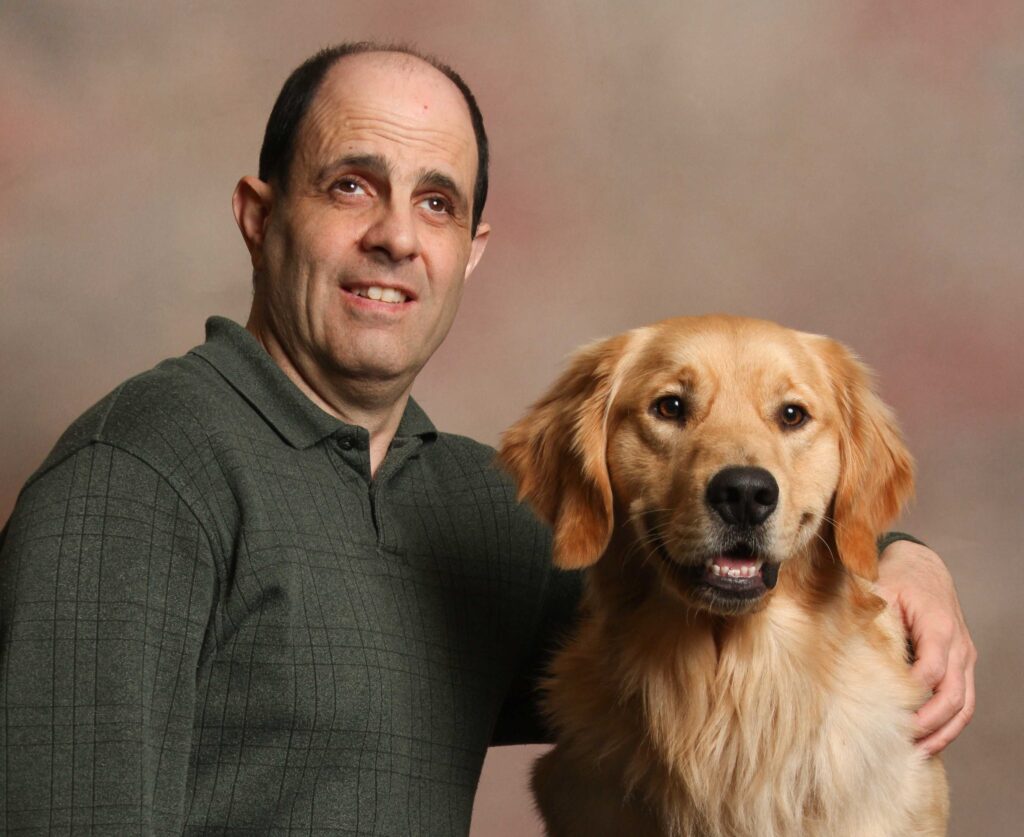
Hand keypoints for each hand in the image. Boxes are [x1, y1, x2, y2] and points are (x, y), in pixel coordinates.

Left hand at [876, 539, 976, 754]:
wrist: (922, 565)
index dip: (914, 695)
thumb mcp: (880, 588)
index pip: (932, 670)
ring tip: (918, 752)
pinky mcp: (962, 663)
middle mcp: (958, 644)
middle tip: (903, 741)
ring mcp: (964, 656)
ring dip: (944, 731)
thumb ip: (870, 616)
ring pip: (965, 704)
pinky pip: (964, 700)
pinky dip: (950, 723)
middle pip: (953, 696)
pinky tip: (929, 739)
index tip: (890, 713)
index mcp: (938, 625)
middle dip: (930, 723)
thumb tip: (846, 645)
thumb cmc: (897, 576)